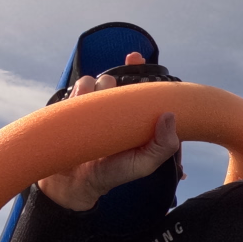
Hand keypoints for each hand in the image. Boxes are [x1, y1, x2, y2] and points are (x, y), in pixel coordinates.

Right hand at [36, 52, 182, 212]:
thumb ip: (162, 146)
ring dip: (99, 89)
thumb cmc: (112, 174)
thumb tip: (169, 115)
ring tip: (96, 115)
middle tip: (113, 106)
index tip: (135, 58)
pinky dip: (81, 92)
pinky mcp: (73, 107)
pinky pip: (79, 87)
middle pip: (119, 79)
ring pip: (99, 80)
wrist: (73, 184)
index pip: (141, 86)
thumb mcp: (143, 164)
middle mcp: (115, 107)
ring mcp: (94, 105)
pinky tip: (80, 108)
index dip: (140, 68)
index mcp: (136, 116)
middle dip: (116, 84)